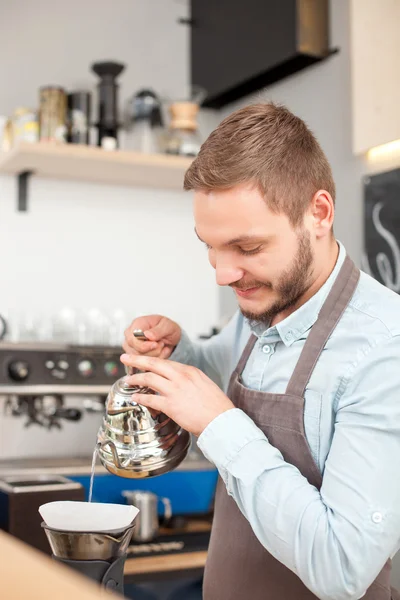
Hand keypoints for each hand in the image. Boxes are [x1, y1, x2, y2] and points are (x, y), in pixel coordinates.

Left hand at [120, 354, 234, 436]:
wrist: (221, 420)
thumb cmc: (216, 406)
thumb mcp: (205, 384)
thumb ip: (190, 380)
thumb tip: (179, 381)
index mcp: (190, 371)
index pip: (166, 362)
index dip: (152, 361)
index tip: (144, 362)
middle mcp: (181, 377)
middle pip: (153, 363)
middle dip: (137, 359)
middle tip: (125, 357)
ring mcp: (175, 390)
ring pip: (148, 379)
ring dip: (135, 379)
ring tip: (128, 380)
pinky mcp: (170, 405)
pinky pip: (150, 399)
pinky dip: (140, 397)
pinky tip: (135, 397)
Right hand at [123, 315, 180, 359]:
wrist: (170, 336)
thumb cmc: (167, 328)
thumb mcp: (167, 326)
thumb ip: (158, 330)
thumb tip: (147, 335)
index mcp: (137, 324)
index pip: (132, 339)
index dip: (144, 345)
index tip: (156, 344)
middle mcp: (130, 335)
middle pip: (135, 351)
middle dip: (152, 351)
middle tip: (162, 343)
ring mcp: (130, 347)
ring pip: (139, 359)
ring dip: (155, 355)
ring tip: (162, 346)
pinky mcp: (134, 356)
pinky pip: (143, 364)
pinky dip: (155, 360)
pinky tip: (161, 352)